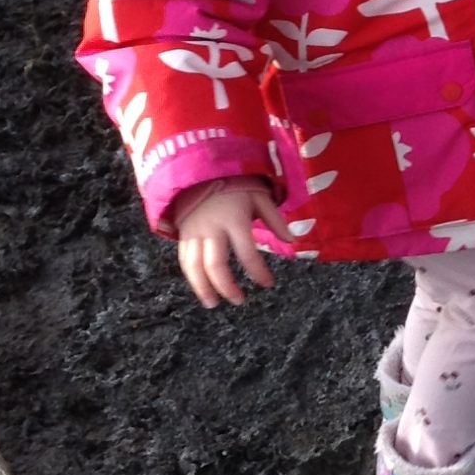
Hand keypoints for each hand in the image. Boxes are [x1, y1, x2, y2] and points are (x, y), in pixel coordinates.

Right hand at [171, 177, 292, 308]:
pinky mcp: (182, 233)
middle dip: (227, 287)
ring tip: (213, 304)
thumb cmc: (236, 186)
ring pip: (193, 266)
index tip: (268, 284)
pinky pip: (183, 259)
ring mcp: (193, 232)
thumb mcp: (259, 196)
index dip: (258, 272)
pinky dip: (190, 276)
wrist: (202, 170)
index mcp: (234, 219)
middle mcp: (211, 228)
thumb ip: (274, 219)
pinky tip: (200, 288)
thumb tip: (292, 241)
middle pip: (215, 264)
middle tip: (239, 301)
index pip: (247, 253)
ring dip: (202, 288)